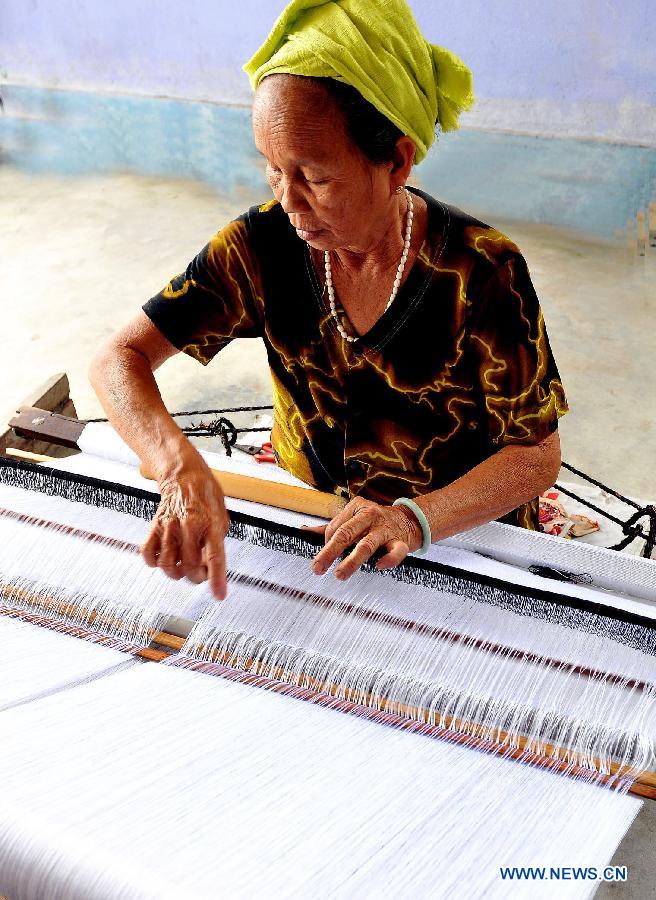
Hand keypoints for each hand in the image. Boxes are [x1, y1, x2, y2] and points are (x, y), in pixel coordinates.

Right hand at [141, 452, 229, 599]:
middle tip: (200, 573)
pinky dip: (154, 562)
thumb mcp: (222, 518)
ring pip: (168, 564)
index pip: (215, 557)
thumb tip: (210, 567)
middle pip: (190, 566)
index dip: (217, 579)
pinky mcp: (155, 527)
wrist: (184, 475)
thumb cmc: (206, 496)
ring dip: (176, 573)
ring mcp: (170, 527)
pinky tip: (164, 559)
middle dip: (197, 577)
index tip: (219, 595)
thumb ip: (216, 543)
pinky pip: (149, 553)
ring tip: (182, 568)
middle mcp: (189, 527)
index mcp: (211, 524)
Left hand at [308, 496, 423, 580]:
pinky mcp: (401, 541)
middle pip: (346, 533)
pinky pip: (396, 551)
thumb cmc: (375, 522)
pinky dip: (389, 559)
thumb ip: (330, 526)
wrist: (409, 520)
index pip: (335, 527)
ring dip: (352, 560)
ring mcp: (386, 529)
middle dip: (329, 552)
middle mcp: (370, 515)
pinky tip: (379, 566)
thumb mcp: (353, 518)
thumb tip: (304, 531)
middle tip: (318, 568)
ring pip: (366, 544)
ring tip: (339, 574)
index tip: (324, 557)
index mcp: (357, 507)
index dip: (327, 544)